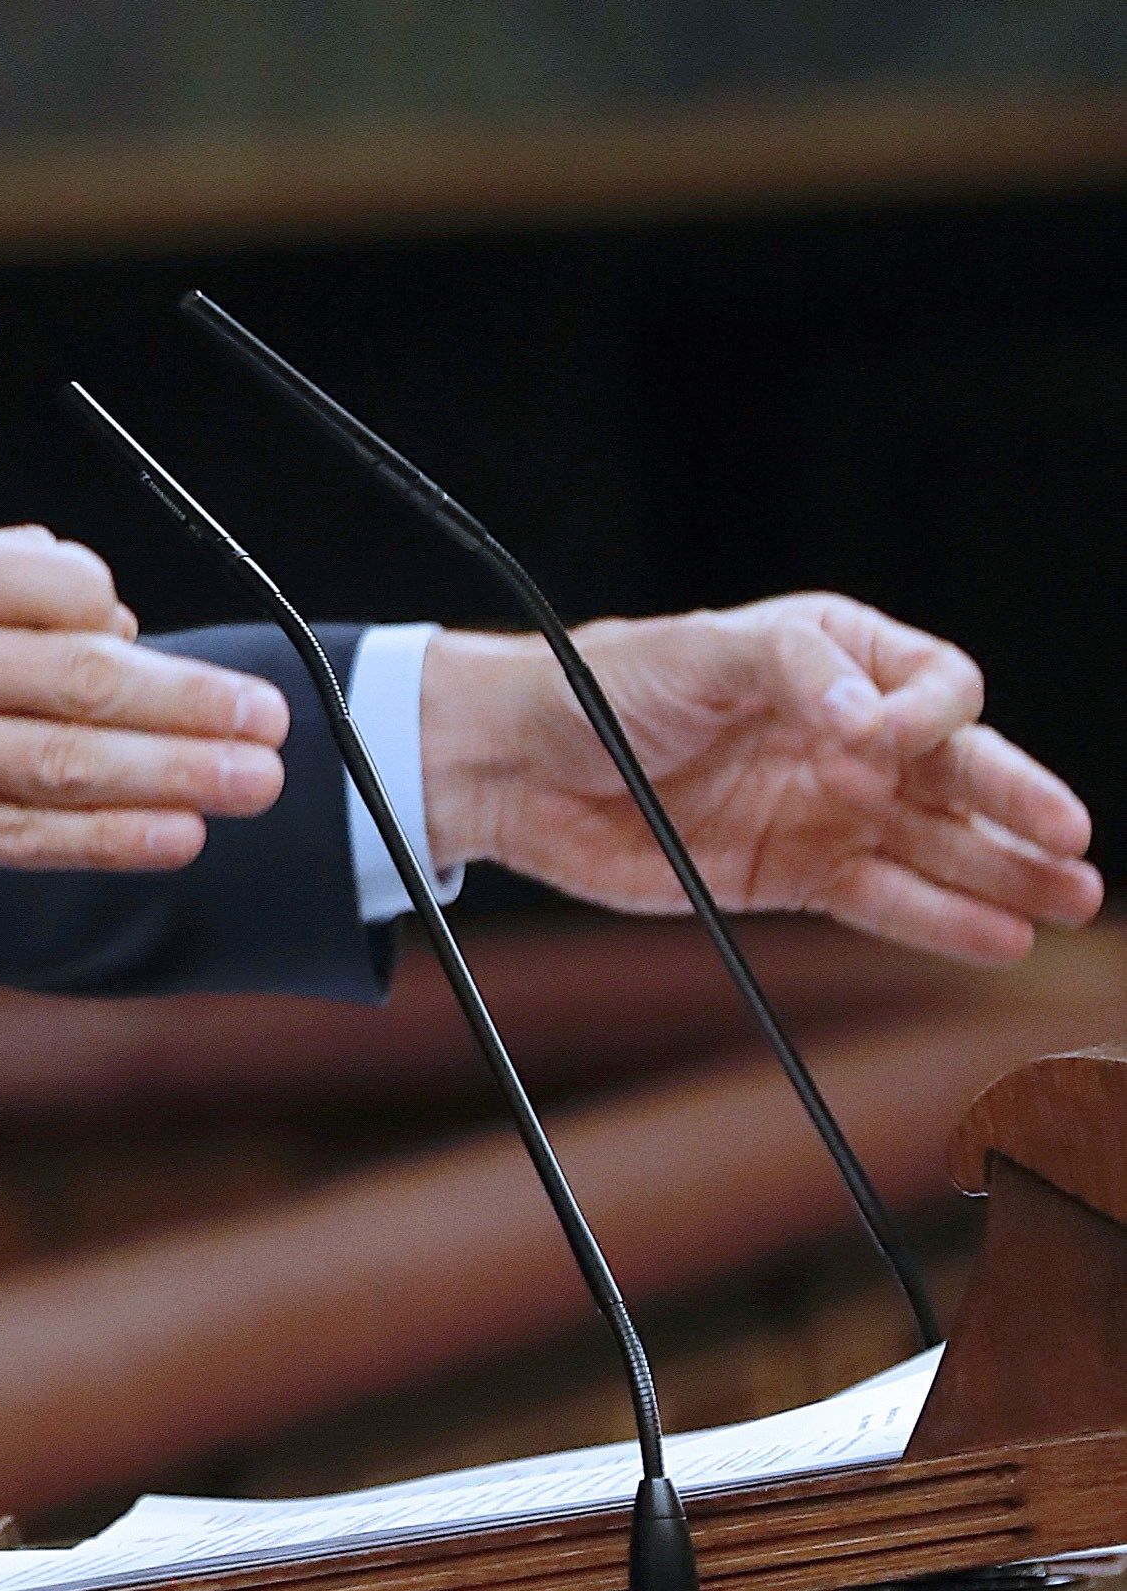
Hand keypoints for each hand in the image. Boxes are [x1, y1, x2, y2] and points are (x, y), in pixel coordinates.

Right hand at [0, 514, 289, 883]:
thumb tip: (84, 590)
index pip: (66, 586)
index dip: (121, 617)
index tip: (149, 643)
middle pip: (86, 680)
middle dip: (193, 707)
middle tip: (271, 723)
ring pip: (62, 765)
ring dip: (174, 777)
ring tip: (250, 782)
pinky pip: (13, 836)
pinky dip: (102, 838)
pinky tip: (168, 836)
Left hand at [424, 593, 1098, 963]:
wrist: (519, 768)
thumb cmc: (600, 688)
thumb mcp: (693, 653)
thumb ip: (785, 667)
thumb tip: (862, 711)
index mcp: (830, 655)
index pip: (933, 683)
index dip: (933, 715)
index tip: (889, 740)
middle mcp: (844, 730)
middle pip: (957, 768)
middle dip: (1017, 802)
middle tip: (1072, 843)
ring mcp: (825, 805)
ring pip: (937, 841)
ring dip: (1004, 870)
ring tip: (1070, 899)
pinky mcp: (794, 872)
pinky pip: (885, 898)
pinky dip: (941, 920)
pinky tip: (999, 937)